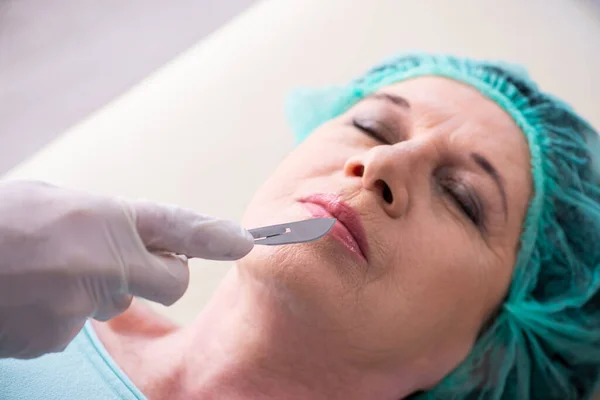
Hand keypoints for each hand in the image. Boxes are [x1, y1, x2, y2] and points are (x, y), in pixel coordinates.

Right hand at [0, 180, 253, 358]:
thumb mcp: (58, 201)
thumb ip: (113, 222)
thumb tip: (147, 241)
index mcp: (103, 220)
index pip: (178, 229)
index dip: (213, 237)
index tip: (244, 242)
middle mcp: (101, 265)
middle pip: (169, 281)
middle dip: (156, 272)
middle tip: (115, 255)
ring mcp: (79, 309)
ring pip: (114, 302)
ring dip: (92, 288)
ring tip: (43, 268)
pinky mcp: (55, 340)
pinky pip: (75, 324)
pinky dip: (58, 312)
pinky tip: (26, 292)